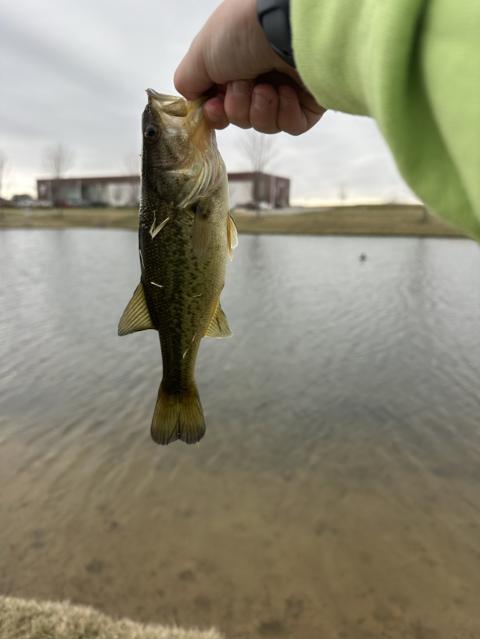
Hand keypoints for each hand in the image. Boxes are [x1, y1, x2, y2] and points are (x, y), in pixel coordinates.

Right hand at [174, 0, 324, 134]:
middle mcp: (260, 73)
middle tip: (244, 85)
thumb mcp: (200, 54)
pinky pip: (292, 125)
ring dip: (259, 109)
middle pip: (241, 116)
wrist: (286, 26)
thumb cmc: (241, 32)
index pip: (221, 102)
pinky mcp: (310, 101)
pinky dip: (284, 113)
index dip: (216, 112)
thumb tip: (191, 100)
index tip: (214, 107)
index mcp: (235, 62)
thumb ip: (188, 81)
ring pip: (264, 124)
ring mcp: (286, 87)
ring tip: (266, 88)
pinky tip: (285, 92)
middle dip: (238, 106)